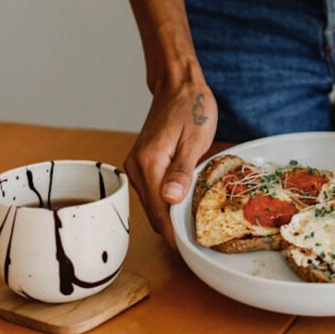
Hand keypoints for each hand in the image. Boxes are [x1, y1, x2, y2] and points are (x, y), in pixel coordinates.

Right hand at [124, 79, 217, 249]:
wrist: (178, 84)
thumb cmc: (191, 107)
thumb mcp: (194, 138)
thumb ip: (182, 171)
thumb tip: (170, 200)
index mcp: (148, 164)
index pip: (158, 212)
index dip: (174, 234)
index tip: (190, 249)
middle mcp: (136, 168)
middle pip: (153, 212)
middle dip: (173, 228)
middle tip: (198, 237)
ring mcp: (136, 166)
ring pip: (152, 204)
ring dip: (169, 215)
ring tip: (194, 222)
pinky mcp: (141, 164)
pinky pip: (152, 191)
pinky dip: (166, 201)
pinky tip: (184, 201)